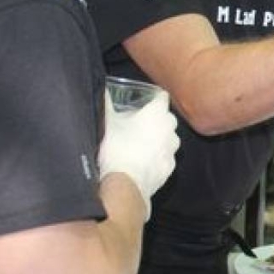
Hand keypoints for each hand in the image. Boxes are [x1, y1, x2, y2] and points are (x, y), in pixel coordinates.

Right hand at [98, 90, 179, 220]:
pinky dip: (156, 157)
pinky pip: (165, 157)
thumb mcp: (106, 122)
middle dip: (154, 119)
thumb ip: (105, 103)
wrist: (124, 184)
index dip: (151, 97)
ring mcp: (171, 150)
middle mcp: (170, 130)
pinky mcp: (169, 168)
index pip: (161, 96)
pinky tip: (142, 160)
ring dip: (157, 138)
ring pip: (168, 138)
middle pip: (166, 118)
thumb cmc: (116, 149)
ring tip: (138, 143)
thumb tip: (101, 90)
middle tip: (136, 122)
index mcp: (157, 113)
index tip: (143, 101)